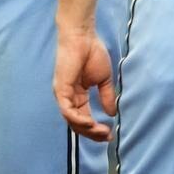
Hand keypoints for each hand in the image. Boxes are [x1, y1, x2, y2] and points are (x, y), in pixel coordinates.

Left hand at [54, 27, 115, 141]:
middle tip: (107, 137)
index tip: (110, 135)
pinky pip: (67, 110)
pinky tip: (91, 123)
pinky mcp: (61, 89)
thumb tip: (112, 114)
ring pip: (72, 120)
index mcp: (77, 95)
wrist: (83, 36)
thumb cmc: (92, 52)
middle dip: (92, 133)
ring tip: (101, 132)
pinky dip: (78, 119)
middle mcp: (68, 97)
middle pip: (77, 124)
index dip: (96, 129)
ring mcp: (63, 94)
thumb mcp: (103, 80)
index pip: (84, 119)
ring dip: (87, 129)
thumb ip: (107, 96)